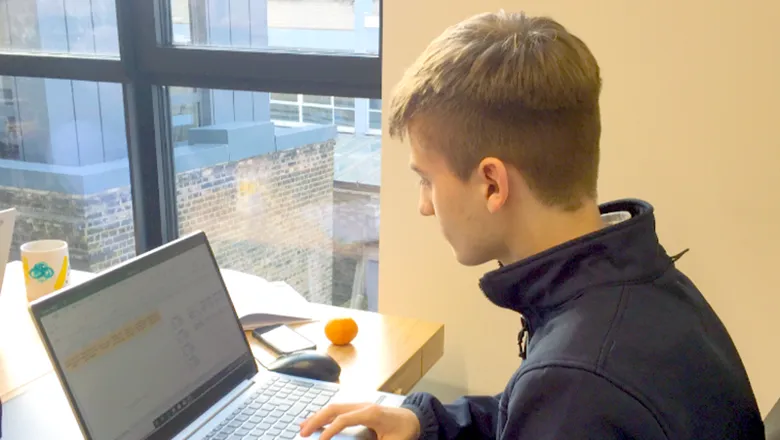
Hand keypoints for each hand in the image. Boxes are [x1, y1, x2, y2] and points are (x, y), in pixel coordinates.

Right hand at [299, 402, 420, 439]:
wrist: (413, 418)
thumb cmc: (404, 431)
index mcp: (371, 413)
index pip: (344, 419)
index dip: (330, 431)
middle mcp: (363, 406)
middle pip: (334, 409)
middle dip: (316, 420)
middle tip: (302, 433)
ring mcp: (360, 405)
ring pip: (334, 408)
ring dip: (317, 417)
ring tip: (303, 428)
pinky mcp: (359, 409)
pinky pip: (338, 410)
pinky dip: (325, 416)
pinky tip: (315, 422)